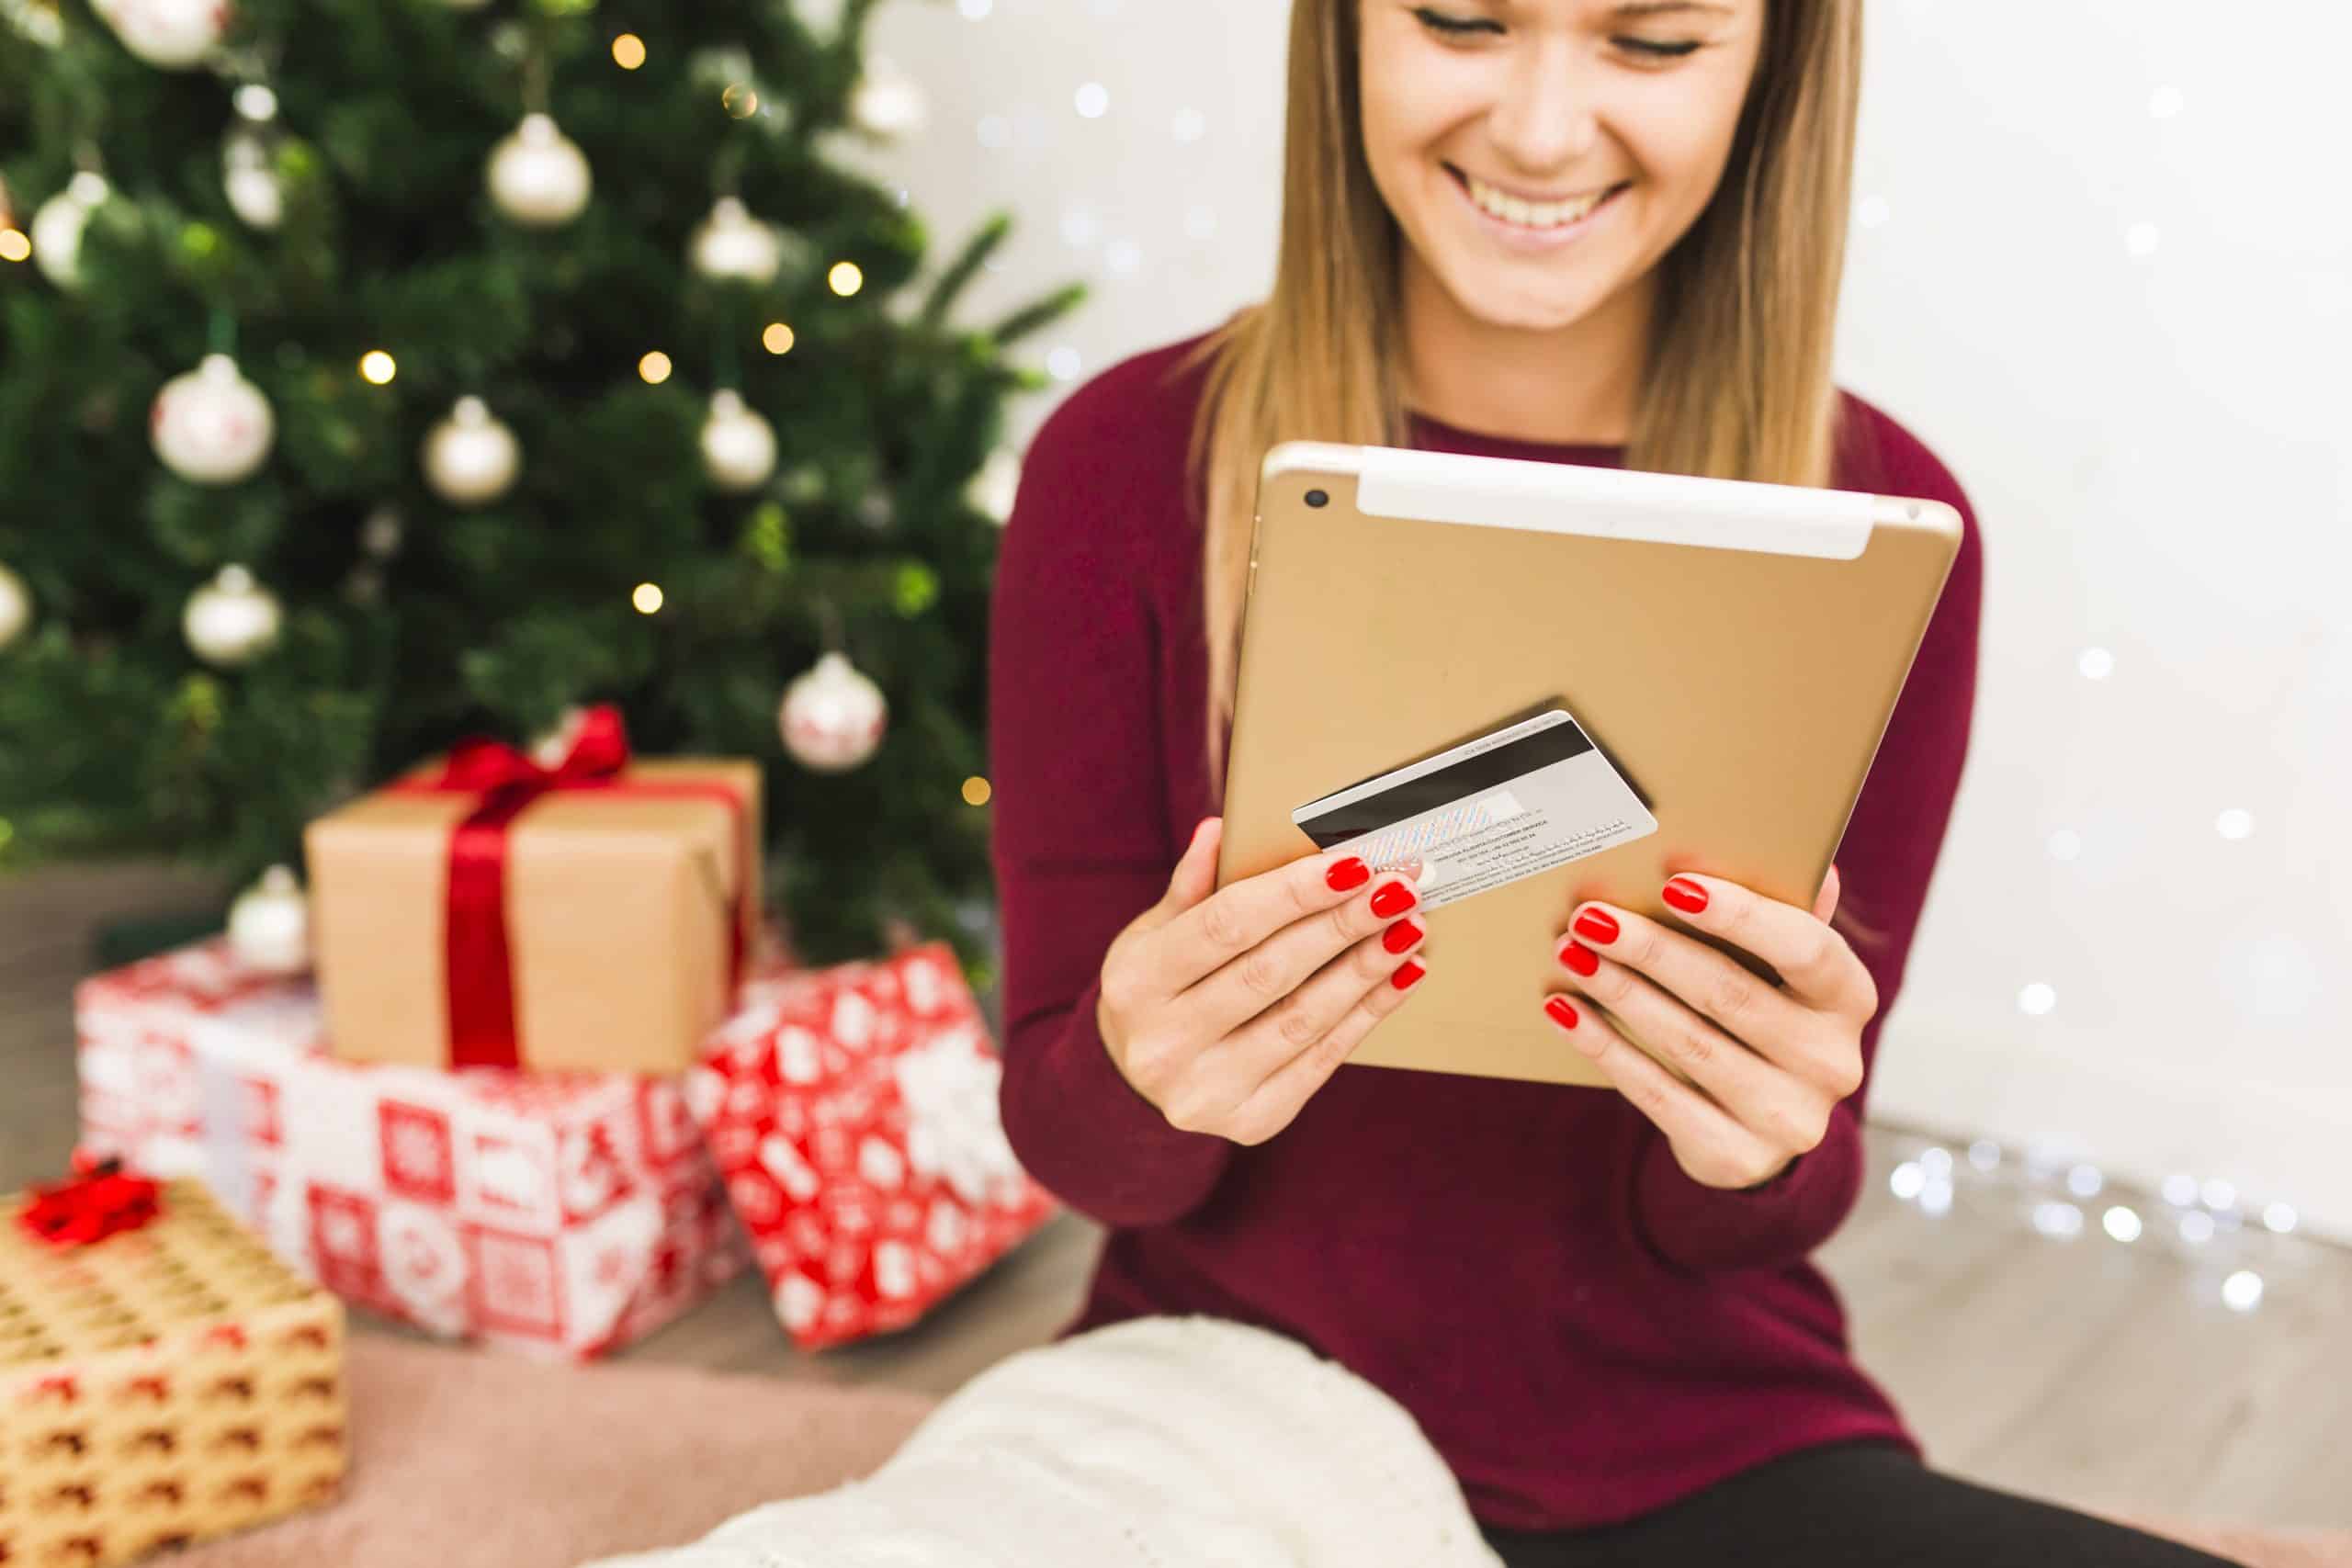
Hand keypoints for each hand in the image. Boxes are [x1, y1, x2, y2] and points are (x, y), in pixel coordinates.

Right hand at [1096, 817, 1429, 1144]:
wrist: (1135, 1080)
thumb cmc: (1157, 989)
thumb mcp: (1155, 934)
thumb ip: (1193, 886)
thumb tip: (1221, 829)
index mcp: (1135, 983)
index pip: (1225, 926)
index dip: (1294, 893)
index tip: (1354, 863)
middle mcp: (1162, 1043)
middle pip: (1270, 972)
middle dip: (1343, 925)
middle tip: (1399, 888)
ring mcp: (1204, 1091)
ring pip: (1303, 1020)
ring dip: (1366, 969)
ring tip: (1410, 927)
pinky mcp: (1249, 1122)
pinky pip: (1322, 1060)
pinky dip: (1368, 1014)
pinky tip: (1401, 976)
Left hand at [1541, 864, 1877, 1190]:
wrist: (1763, 1128)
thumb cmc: (1766, 1018)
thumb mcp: (1785, 970)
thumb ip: (1790, 915)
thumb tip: (1814, 863)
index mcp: (1848, 998)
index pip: (1806, 949)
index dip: (1741, 916)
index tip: (1674, 884)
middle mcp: (1831, 1062)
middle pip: (1729, 994)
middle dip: (1651, 951)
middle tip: (1590, 917)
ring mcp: (1787, 1116)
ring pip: (1687, 1043)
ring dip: (1620, 993)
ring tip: (1571, 955)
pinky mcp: (1737, 1155)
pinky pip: (1657, 1095)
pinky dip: (1605, 1047)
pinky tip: (1565, 1011)